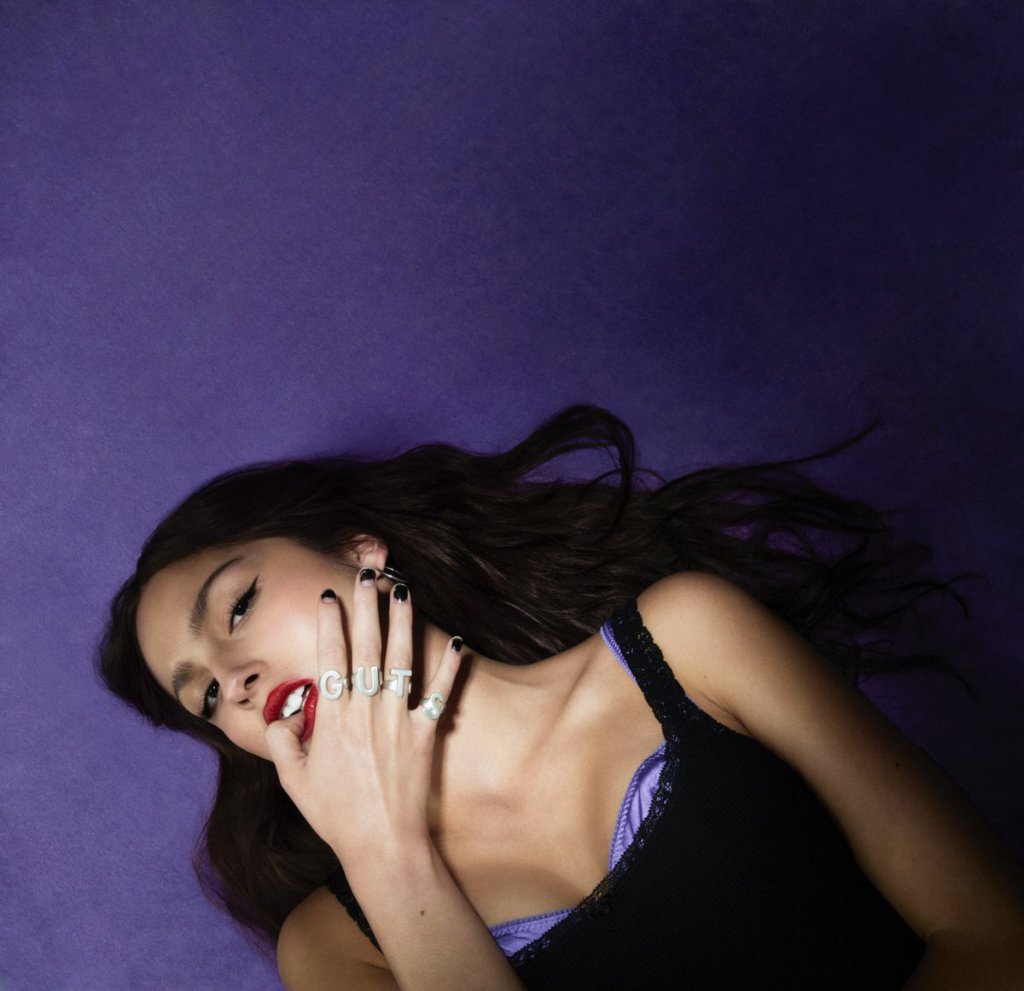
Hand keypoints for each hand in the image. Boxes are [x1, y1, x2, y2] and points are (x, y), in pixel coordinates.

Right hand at [265, 570, 462, 862]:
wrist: (383, 845)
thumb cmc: (336, 816)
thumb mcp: (294, 781)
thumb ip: (282, 743)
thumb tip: (281, 717)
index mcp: (334, 718)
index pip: (331, 657)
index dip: (331, 623)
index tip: (331, 595)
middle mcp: (367, 710)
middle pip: (367, 646)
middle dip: (367, 606)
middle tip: (369, 574)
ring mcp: (399, 719)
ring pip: (403, 659)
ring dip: (404, 622)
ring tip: (404, 590)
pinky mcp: (427, 733)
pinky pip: (440, 693)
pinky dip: (450, 666)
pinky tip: (457, 640)